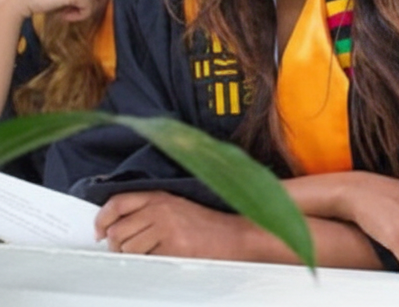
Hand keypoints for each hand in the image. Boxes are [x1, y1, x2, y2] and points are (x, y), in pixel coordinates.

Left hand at [96, 190, 249, 259]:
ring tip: (153, 253)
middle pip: (116, 232)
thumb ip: (146, 211)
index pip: (117, 203)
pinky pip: (144, 262)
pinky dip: (149, 264)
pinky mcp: (172, 249)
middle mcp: (160, 210)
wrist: (236, 236)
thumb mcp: (175, 207)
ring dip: (134, 257)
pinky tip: (164, 258)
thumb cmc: (206, 225)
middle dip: (118, 245)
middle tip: (131, 248)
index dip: (102, 219)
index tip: (99, 231)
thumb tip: (111, 228)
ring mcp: (166, 230)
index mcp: (160, 196)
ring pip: (127, 249)